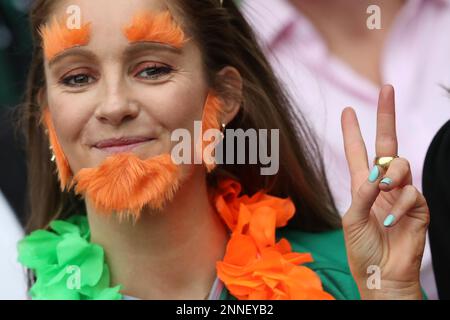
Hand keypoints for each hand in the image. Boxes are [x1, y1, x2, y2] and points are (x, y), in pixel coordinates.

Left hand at [341, 85, 428, 299]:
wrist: (381, 274)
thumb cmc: (361, 248)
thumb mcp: (351, 218)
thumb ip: (361, 193)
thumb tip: (375, 172)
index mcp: (362, 185)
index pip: (358, 152)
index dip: (353, 131)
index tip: (347, 111)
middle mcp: (382, 184)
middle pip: (387, 144)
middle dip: (386, 116)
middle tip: (386, 88)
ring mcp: (402, 193)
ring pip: (402, 165)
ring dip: (392, 174)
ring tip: (383, 190)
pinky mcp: (419, 206)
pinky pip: (412, 193)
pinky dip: (401, 205)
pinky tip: (392, 222)